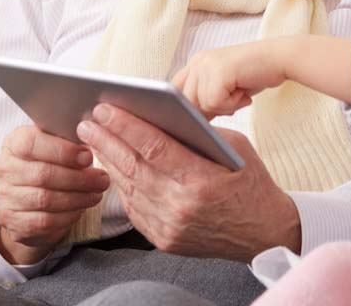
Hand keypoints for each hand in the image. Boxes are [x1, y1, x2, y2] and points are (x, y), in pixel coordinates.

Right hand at [0, 125, 109, 264]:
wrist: (26, 198)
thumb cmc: (48, 163)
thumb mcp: (54, 144)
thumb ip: (68, 139)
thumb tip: (95, 137)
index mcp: (13, 143)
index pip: (31, 143)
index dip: (63, 151)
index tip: (88, 157)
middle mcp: (3, 169)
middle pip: (43, 174)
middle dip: (79, 178)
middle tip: (102, 180)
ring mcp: (4, 198)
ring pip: (45, 199)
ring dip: (78, 198)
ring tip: (96, 194)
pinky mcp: (12, 222)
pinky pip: (44, 221)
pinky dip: (68, 215)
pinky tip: (81, 208)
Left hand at [77, 102, 300, 260]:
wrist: (263, 231)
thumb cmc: (251, 183)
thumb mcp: (236, 148)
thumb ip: (200, 134)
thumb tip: (162, 115)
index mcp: (202, 181)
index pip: (154, 147)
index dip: (126, 126)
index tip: (105, 109)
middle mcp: (181, 207)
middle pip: (133, 167)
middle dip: (106, 140)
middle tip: (87, 122)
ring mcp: (170, 227)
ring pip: (128, 188)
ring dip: (109, 161)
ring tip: (94, 140)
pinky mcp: (163, 240)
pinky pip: (134, 208)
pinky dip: (122, 185)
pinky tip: (114, 167)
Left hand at [174, 41, 288, 116]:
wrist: (280, 59)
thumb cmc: (255, 75)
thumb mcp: (226, 88)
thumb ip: (206, 100)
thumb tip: (191, 124)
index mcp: (196, 63)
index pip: (175, 92)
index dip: (186, 108)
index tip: (202, 116)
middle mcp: (197, 61)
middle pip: (186, 103)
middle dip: (208, 110)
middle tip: (232, 102)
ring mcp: (206, 64)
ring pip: (201, 105)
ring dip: (224, 107)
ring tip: (240, 94)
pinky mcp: (218, 71)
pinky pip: (215, 103)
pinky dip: (233, 104)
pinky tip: (244, 93)